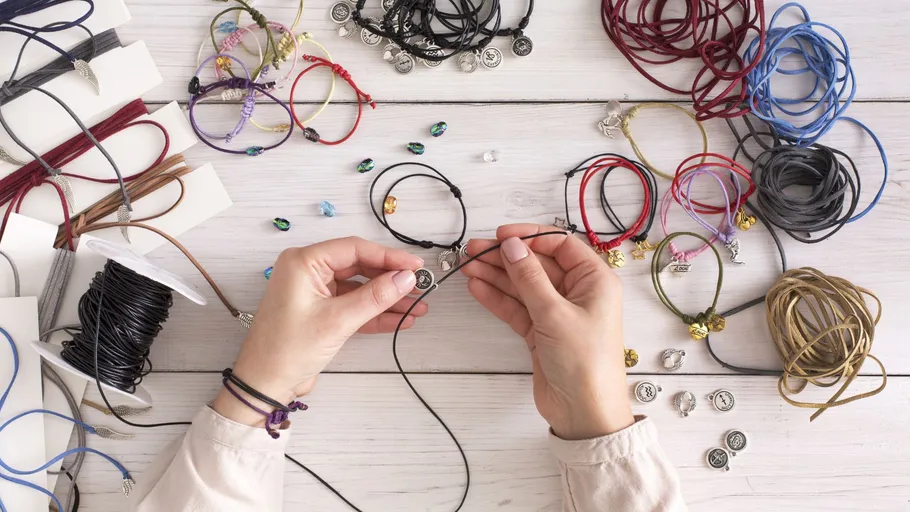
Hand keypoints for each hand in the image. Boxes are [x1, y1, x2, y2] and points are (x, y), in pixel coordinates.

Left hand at [214, 237, 425, 425]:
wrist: (265, 385)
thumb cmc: (286, 350)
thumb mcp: (337, 321)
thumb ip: (375, 297)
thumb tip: (406, 278)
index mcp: (304, 262)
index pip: (355, 249)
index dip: (389, 257)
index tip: (415, 267)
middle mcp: (309, 271)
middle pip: (360, 266)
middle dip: (391, 279)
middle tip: (420, 287)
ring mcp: (315, 292)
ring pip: (360, 288)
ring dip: (387, 298)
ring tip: (417, 306)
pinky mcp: (321, 312)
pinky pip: (354, 305)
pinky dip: (376, 313)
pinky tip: (400, 319)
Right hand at [462, 224, 633, 439]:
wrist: (584, 412)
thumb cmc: (585, 362)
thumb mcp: (555, 313)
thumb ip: (529, 277)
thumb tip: (512, 245)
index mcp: (594, 281)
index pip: (560, 245)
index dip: (530, 237)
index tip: (502, 235)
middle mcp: (577, 293)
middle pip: (536, 264)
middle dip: (506, 256)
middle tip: (474, 250)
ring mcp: (557, 312)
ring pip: (522, 285)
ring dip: (496, 275)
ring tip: (468, 266)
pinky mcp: (541, 331)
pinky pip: (516, 307)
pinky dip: (497, 298)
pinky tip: (477, 287)